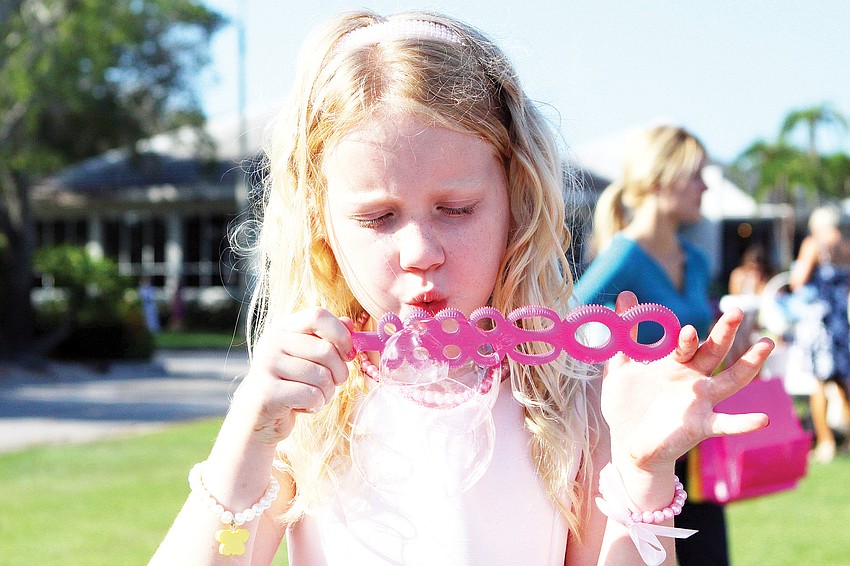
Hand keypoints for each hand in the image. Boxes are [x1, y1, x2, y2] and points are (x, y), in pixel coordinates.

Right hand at [232, 307, 354, 444]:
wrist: (258, 418)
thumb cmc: (290, 385)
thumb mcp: (308, 358)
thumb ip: (328, 338)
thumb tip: (350, 323)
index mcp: (282, 328)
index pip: (318, 316)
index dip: (341, 335)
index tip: (349, 354)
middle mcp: (272, 342)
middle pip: (326, 350)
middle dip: (339, 373)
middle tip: (332, 383)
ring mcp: (267, 366)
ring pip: (322, 376)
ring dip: (327, 392)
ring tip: (314, 396)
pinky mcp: (268, 393)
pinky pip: (312, 395)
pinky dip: (316, 405)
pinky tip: (302, 406)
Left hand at [601, 291, 773, 473]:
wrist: (627, 443)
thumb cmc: (626, 403)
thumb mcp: (620, 367)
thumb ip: (623, 335)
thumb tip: (626, 294)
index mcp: (673, 363)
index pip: (684, 343)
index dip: (685, 336)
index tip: (685, 328)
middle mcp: (692, 379)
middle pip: (713, 351)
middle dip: (724, 332)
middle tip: (737, 311)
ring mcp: (700, 402)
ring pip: (732, 380)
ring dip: (750, 364)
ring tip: (767, 344)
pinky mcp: (701, 426)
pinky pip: (727, 424)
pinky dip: (744, 423)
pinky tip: (763, 420)